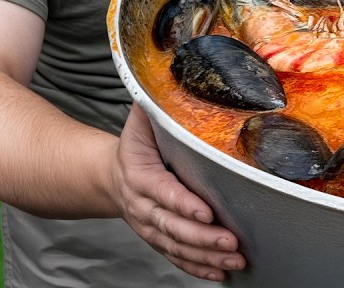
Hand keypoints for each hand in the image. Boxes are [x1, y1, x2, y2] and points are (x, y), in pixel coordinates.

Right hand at [112, 104, 245, 281]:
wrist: (109, 175)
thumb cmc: (136, 144)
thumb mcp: (140, 121)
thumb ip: (155, 105)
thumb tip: (175, 75)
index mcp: (140, 175)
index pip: (163, 192)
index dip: (183, 203)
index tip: (207, 211)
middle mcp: (143, 205)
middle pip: (172, 225)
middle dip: (203, 236)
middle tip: (231, 240)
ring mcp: (150, 226)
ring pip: (176, 245)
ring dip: (205, 255)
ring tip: (234, 259)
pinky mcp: (158, 238)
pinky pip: (175, 257)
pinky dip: (196, 267)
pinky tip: (218, 273)